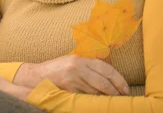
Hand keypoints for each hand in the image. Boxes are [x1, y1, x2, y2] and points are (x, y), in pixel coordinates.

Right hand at [13, 56, 129, 95]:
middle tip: (121, 98)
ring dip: (105, 98)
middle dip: (115, 92)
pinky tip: (96, 103)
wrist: (37, 77)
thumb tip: (109, 76)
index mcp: (81, 59)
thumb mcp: (73, 61)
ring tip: (111, 101)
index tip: (125, 88)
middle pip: (103, 82)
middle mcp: (78, 68)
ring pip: (96, 92)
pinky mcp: (68, 90)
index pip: (106, 68)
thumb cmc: (57, 69)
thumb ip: (88, 66)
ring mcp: (73, 80)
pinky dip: (93, 101)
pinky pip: (86, 98)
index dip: (118, 80)